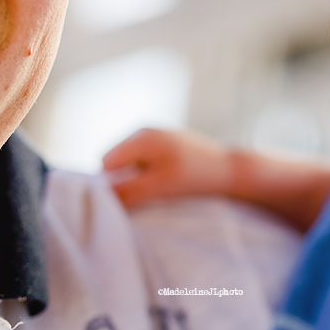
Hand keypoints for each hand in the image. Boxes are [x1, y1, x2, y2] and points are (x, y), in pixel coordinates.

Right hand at [102, 128, 233, 207]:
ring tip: (157, 188)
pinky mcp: (165, 143)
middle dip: (122, 179)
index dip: (110, 183)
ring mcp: (156, 135)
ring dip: (136, 178)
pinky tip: (165, 181)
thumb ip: (128, 191)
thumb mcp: (159, 187)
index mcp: (141, 137)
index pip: (105, 162)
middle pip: (115, 161)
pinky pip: (143, 160)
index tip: (127, 199)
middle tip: (143, 195)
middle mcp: (144, 130)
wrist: (229, 169)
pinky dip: (148, 173)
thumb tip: (100, 196)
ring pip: (129, 162)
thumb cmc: (195, 176)